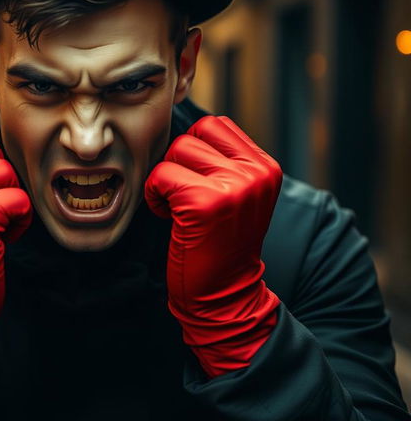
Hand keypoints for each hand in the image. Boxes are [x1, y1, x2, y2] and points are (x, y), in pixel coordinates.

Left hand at [145, 115, 281, 375]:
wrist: (224, 295)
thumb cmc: (220, 243)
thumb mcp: (237, 195)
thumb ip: (225, 161)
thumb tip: (189, 130)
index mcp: (265, 167)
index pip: (216, 125)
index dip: (194, 148)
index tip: (193, 179)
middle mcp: (255, 173)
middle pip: (194, 135)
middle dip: (178, 162)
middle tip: (181, 195)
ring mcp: (232, 186)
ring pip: (176, 150)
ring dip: (165, 177)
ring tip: (175, 206)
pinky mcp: (204, 202)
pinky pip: (161, 175)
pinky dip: (154, 194)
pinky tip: (166, 216)